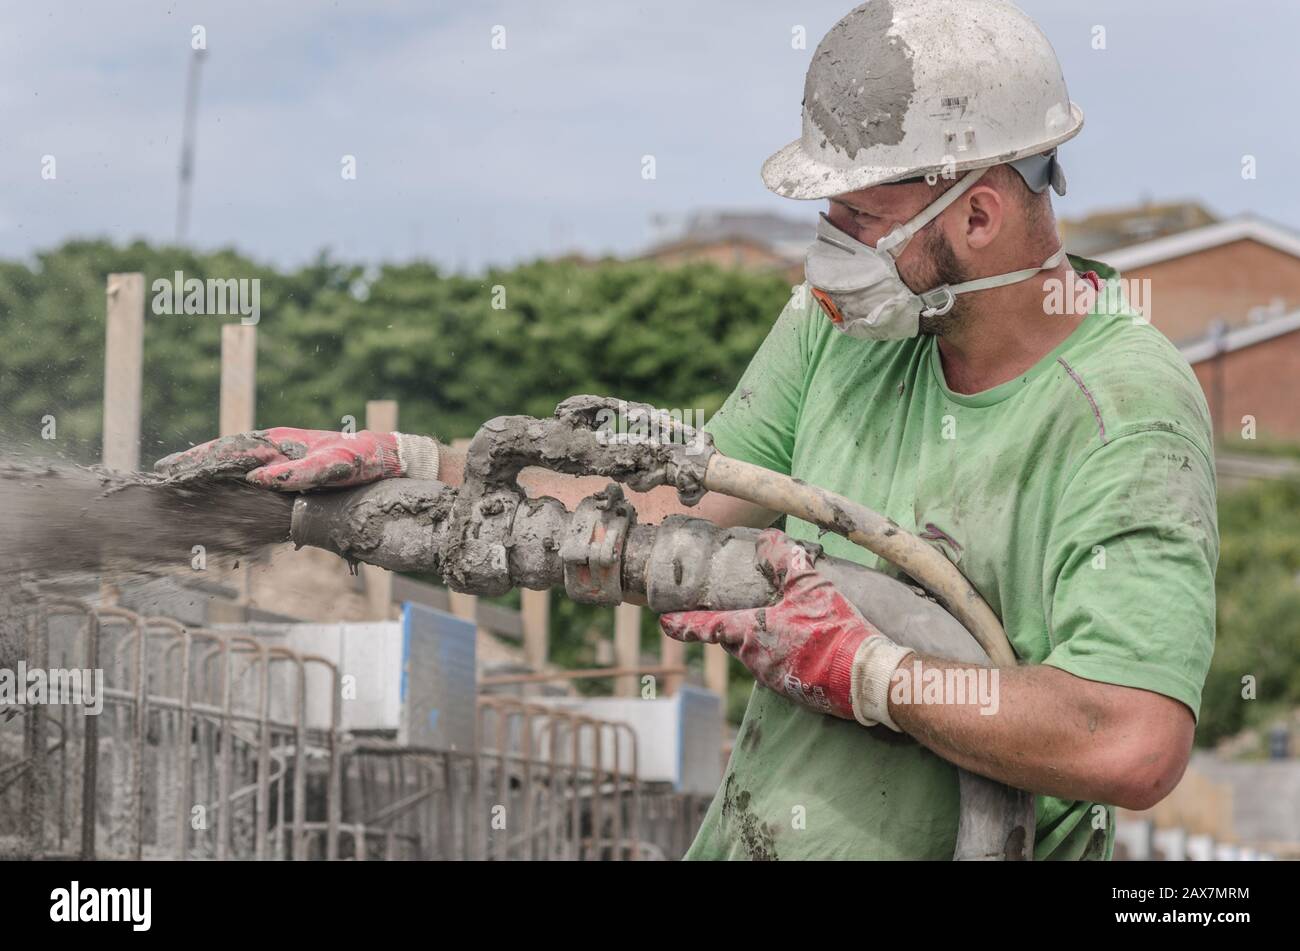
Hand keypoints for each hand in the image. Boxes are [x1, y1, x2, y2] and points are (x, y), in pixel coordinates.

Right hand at [154, 427, 433, 490]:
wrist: (389, 458)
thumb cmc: (364, 459)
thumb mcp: (335, 465)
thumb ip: (298, 472)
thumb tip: (256, 477)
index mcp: (280, 441)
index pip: (229, 449)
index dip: (198, 459)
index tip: (169, 467)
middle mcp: (277, 446)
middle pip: (225, 453)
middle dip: (193, 463)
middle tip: (161, 474)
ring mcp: (283, 457)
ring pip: (236, 463)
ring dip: (208, 471)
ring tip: (180, 479)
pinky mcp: (291, 470)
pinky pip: (253, 473)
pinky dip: (231, 478)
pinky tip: (221, 488)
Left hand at [659, 529, 912, 728]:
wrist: (866, 676)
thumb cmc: (834, 629)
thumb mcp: (810, 586)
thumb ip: (785, 560)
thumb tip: (767, 538)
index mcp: (751, 634)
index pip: (708, 627)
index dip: (684, 624)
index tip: (664, 622)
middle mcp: (755, 660)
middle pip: (734, 640)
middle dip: (733, 628)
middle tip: (738, 612)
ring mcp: (773, 679)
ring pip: (756, 655)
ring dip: (762, 641)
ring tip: (783, 626)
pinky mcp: (792, 692)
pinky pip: (777, 669)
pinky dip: (782, 655)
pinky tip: (803, 645)